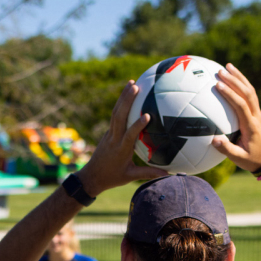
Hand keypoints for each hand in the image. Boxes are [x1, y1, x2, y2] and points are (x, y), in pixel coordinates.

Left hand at [76, 81, 167, 195]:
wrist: (91, 177)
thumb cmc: (112, 178)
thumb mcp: (130, 176)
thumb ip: (148, 173)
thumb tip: (169, 173)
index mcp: (121, 150)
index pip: (129, 135)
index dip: (136, 125)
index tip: (147, 115)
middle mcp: (114, 139)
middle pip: (118, 117)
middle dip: (126, 101)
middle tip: (136, 86)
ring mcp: (109, 134)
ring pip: (115, 113)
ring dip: (123, 97)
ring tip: (131, 82)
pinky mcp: (108, 132)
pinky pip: (114, 115)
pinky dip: (121, 103)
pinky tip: (127, 93)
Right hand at [211, 64, 260, 173]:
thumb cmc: (252, 160)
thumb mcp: (239, 159)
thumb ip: (226, 149)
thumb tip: (213, 139)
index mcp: (251, 126)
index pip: (241, 106)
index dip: (230, 94)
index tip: (218, 85)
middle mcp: (256, 116)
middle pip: (247, 93)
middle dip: (235, 80)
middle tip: (221, 70)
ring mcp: (257, 114)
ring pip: (250, 91)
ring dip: (240, 78)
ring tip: (228, 66)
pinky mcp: (256, 114)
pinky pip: (250, 95)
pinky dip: (242, 84)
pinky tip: (233, 79)